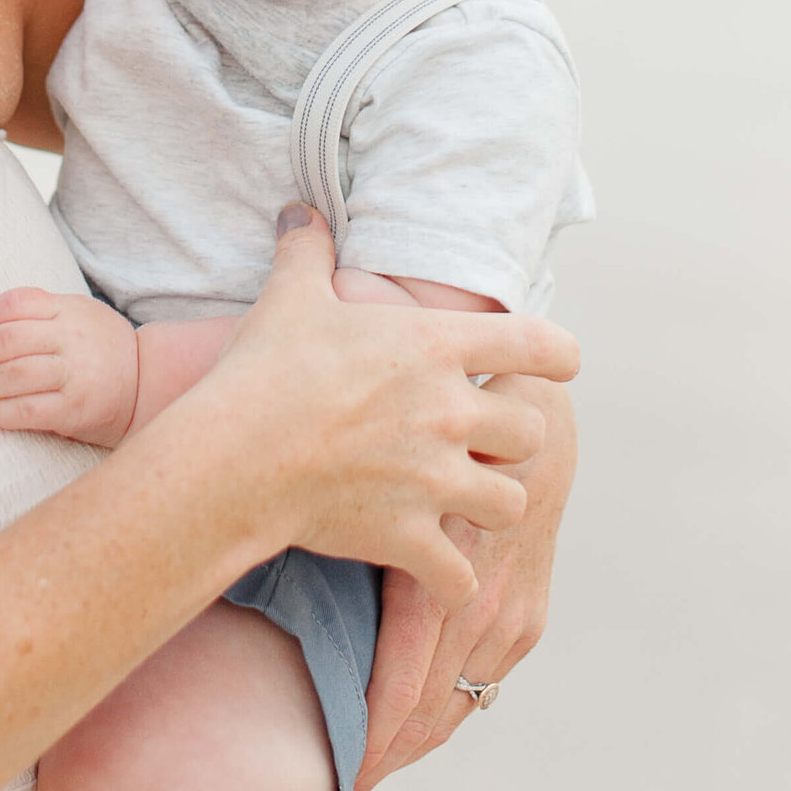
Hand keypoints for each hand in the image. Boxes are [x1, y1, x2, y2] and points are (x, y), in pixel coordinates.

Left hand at [0, 289, 139, 448]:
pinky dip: (0, 413)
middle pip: (8, 339)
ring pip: (14, 374)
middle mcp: (71, 338)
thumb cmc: (98, 347)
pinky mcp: (74, 410)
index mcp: (68, 310)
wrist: (146, 382)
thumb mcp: (77, 313)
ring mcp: (75, 375)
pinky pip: (28, 411)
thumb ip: (39, 312)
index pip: (16, 303)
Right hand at [203, 210, 577, 606]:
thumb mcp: (290, 297)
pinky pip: (462, 576)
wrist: (234, 456)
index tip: (555, 364)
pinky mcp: (410, 537)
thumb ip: (306, 251)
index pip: (541, 345)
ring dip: (491, 506)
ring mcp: (435, 480)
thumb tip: (298, 211)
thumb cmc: (264, 371)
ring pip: (511, 505)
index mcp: (436, 346)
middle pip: (533, 433)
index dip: (557, 355)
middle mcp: (450, 412)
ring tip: (461, 503)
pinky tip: (433, 570)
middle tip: (480, 441)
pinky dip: (452, 579)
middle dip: (512, 440)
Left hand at [354, 373, 577, 790]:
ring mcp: (511, 618)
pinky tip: (419, 724)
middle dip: (386, 754)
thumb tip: (271, 542)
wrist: (529, 424)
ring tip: (374, 767)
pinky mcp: (529, 617)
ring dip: (415, 739)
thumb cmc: (438, 441)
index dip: (370, 740)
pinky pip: (484, 683)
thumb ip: (348, 528)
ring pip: (458, 706)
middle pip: (428, 712)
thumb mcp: (389, 483)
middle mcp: (480, 609)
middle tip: (345, 787)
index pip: (400, 689)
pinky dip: (449, 708)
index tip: (343, 778)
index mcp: (437, 581)